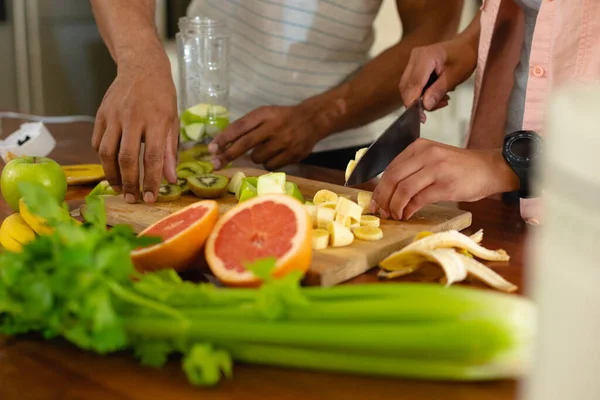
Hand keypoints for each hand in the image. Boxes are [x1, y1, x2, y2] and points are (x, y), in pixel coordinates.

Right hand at [92, 57, 177, 203]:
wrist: (141, 66)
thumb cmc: (162, 97)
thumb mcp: (172, 121)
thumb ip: (170, 151)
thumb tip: (171, 179)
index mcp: (156, 120)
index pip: (152, 158)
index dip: (151, 181)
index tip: (151, 198)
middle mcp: (132, 118)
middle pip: (126, 158)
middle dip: (129, 183)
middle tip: (132, 199)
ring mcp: (113, 115)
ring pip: (106, 152)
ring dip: (112, 174)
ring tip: (119, 188)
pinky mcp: (101, 114)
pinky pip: (97, 142)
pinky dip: (102, 158)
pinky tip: (111, 167)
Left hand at [208, 104, 324, 170]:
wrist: (312, 120)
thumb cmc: (282, 118)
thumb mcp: (264, 114)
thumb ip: (246, 126)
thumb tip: (221, 145)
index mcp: (264, 114)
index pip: (240, 127)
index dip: (224, 138)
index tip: (211, 149)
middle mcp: (274, 126)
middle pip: (245, 144)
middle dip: (228, 155)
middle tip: (214, 164)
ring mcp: (284, 141)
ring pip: (257, 158)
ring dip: (255, 157)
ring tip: (266, 148)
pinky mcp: (293, 154)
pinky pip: (270, 165)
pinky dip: (269, 162)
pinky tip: (276, 154)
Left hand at [370, 139, 518, 219]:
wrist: (490, 169)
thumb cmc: (460, 167)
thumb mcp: (433, 159)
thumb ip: (412, 169)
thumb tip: (388, 191)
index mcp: (419, 147)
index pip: (390, 167)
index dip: (379, 187)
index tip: (375, 201)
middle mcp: (426, 155)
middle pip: (392, 178)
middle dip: (383, 198)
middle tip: (381, 211)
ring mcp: (436, 169)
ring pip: (403, 189)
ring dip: (395, 206)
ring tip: (394, 215)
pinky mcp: (445, 186)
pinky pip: (419, 199)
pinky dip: (409, 209)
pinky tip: (407, 214)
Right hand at [399, 39, 476, 121]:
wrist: (468, 46)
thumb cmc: (465, 57)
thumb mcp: (455, 76)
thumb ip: (438, 91)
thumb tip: (426, 106)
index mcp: (425, 56)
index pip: (413, 84)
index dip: (414, 102)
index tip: (420, 117)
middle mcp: (415, 57)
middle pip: (407, 87)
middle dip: (418, 102)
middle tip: (437, 106)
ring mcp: (414, 61)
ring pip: (409, 88)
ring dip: (421, 99)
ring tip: (441, 100)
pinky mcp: (415, 66)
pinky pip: (413, 85)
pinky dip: (423, 94)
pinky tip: (436, 94)